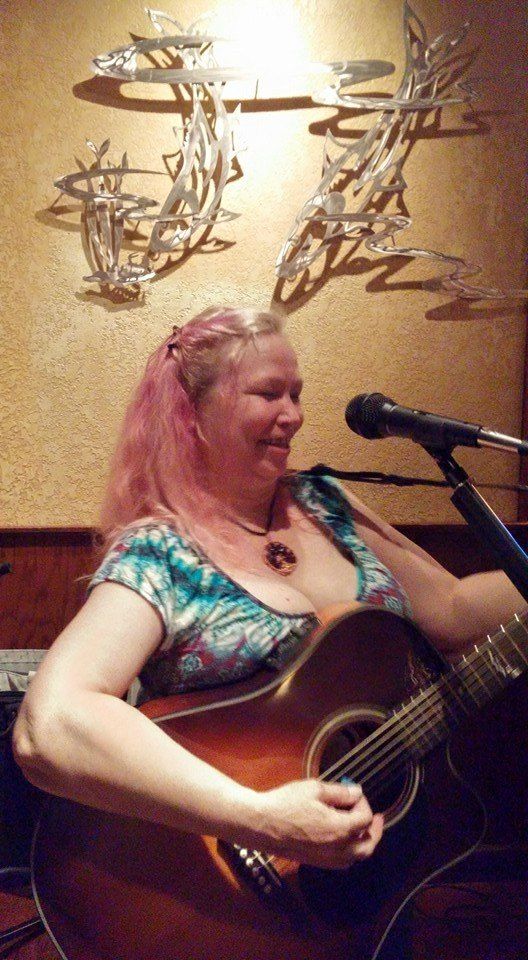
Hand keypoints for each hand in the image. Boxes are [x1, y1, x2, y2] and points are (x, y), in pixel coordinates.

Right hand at [251, 779, 383, 869]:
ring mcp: (326, 859)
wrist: (261, 824)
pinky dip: (350, 853)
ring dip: (363, 843)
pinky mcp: (315, 862)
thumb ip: (340, 792)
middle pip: (367, 846)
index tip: (354, 792)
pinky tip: (344, 840)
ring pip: (355, 858)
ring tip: (362, 829)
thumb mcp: (315, 789)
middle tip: (377, 818)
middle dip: (375, 831)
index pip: (365, 819)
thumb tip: (357, 792)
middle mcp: (337, 849)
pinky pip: (341, 863)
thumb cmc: (286, 803)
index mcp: (340, 829)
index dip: (364, 803)